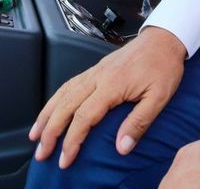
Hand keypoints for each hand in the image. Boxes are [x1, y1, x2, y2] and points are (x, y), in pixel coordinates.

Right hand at [30, 26, 186, 168]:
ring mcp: (94, 71)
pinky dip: (55, 99)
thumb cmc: (163, 67)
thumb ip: (139, 122)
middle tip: (42, 153)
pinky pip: (68, 85)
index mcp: (112, 85)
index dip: (72, 141)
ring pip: (62, 94)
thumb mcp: (159, 97)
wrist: (164, 39)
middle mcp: (97, 77)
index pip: (84, 117)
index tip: (65, 159)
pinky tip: (51, 110)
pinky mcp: (95, 69)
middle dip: (50, 131)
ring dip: (46, 115)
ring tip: (35, 134)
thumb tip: (122, 147)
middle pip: (65, 106)